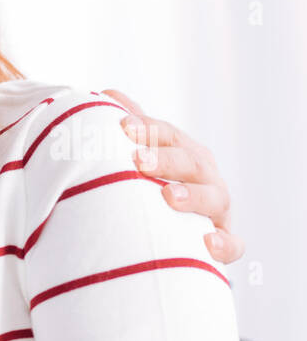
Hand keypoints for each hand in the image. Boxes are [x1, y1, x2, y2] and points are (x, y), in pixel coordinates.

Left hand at [104, 88, 242, 262]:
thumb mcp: (146, 156)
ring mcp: (217, 210)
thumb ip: (132, 128)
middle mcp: (205, 177)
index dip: (149, 130)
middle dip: (166, 160)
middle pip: (190, 163)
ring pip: (214, 199)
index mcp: (186, 153)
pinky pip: (232, 245)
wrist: (176, 232)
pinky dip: (224, 245)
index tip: (123, 126)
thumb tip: (107, 95)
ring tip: (167, 196)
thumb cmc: (155, 187)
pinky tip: (206, 242)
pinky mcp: (222, 242)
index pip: (169, 136)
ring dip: (192, 196)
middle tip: (138, 161)